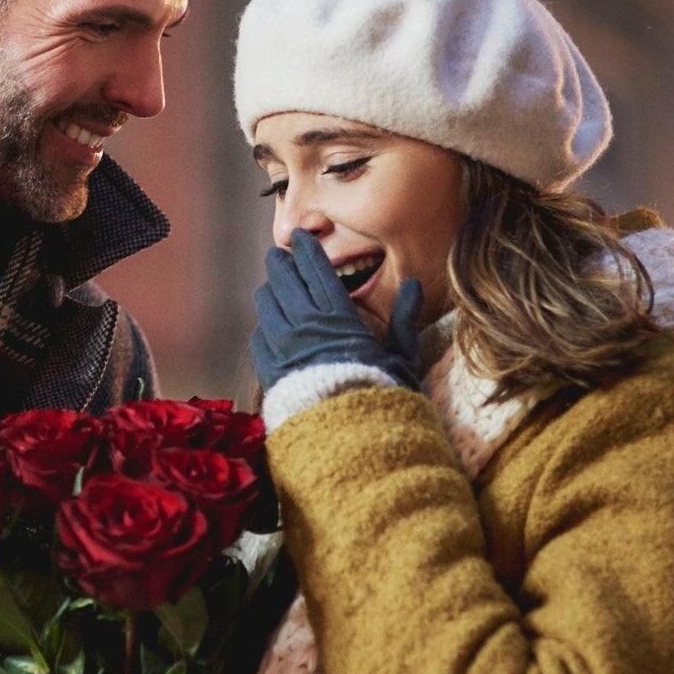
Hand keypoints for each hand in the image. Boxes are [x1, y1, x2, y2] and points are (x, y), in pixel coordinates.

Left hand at [251, 228, 422, 390]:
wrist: (349, 436)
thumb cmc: (380, 395)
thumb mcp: (401, 356)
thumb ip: (405, 318)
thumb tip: (415, 285)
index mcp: (338, 317)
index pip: (317, 272)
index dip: (306, 251)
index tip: (300, 237)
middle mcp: (305, 326)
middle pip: (285, 283)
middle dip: (281, 265)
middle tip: (278, 256)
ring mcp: (283, 348)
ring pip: (267, 307)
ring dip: (270, 293)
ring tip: (271, 288)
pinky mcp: (269, 372)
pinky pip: (258, 341)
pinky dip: (262, 330)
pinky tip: (265, 330)